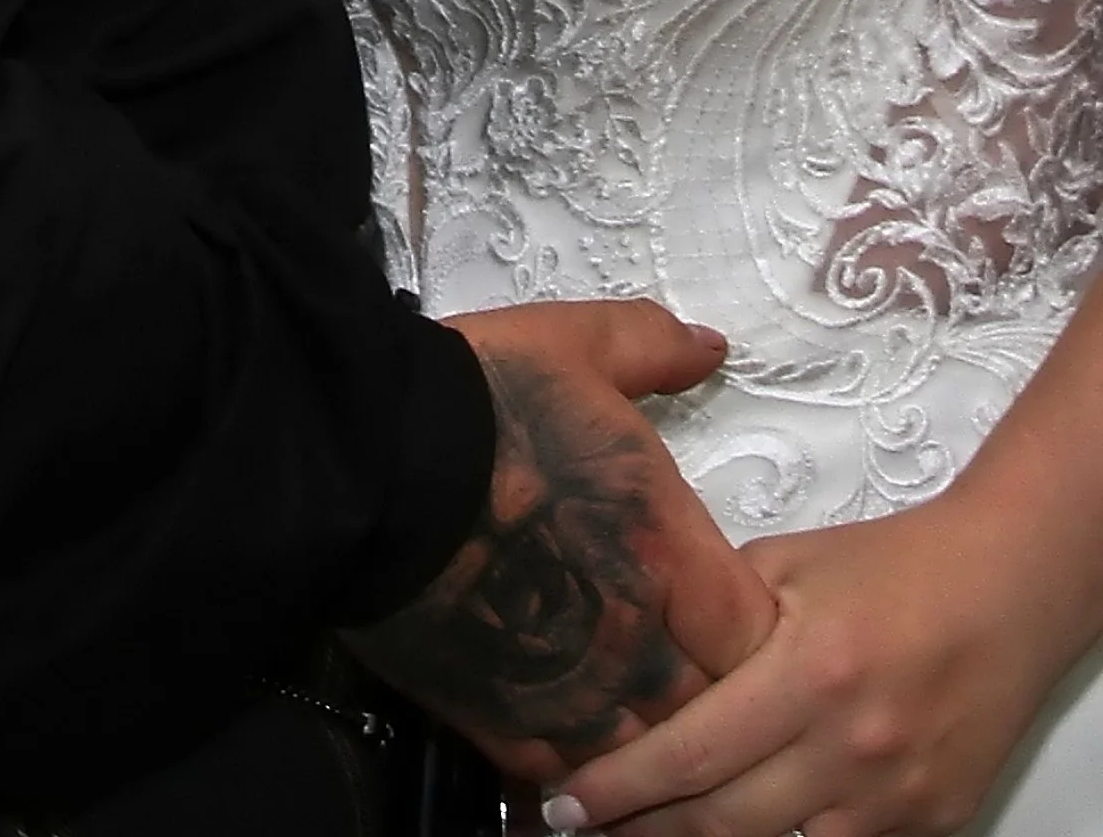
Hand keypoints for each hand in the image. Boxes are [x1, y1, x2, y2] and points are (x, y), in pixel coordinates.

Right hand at [351, 301, 776, 780]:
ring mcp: (568, 691)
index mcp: (665, 546)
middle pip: (712, 708)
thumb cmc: (474, 399)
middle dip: (704, 690)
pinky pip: (566, 778)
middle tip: (681, 665)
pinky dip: (576, 772)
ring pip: (645, 757)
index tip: (727, 610)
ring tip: (628, 715)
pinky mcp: (501, 723)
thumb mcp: (575, 343)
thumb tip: (708, 345)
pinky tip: (569, 752)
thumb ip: (653, 347)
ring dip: (644, 737)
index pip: (758, 635)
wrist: (364, 454)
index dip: (752, 629)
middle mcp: (632, 636)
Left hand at [547, 489, 1085, 835]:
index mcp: (809, 673)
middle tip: (588, 824)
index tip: (564, 802)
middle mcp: (851, 748)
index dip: (619, 788)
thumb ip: (717, 611)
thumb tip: (645, 650)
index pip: (692, 754)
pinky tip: (745, 820)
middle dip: (645, 830)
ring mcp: (894, 798)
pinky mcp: (929, 823)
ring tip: (654, 827)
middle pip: (726, 824)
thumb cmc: (895, 566)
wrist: (1008, 590)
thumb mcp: (787, 564)